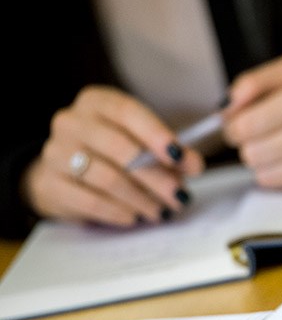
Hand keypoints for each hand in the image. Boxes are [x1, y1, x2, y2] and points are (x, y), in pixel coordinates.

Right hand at [24, 85, 204, 226]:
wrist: (64, 173)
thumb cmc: (113, 152)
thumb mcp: (143, 143)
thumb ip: (172, 151)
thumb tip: (194, 164)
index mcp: (97, 102)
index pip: (128, 112)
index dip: (156, 134)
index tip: (180, 157)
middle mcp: (72, 122)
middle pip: (120, 149)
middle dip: (156, 176)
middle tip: (179, 196)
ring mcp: (55, 152)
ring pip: (107, 178)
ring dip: (141, 199)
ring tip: (161, 211)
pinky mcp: (49, 184)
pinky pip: (89, 201)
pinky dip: (117, 212)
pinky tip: (134, 217)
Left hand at [224, 53, 281, 188]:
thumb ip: (255, 82)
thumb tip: (225, 110)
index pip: (243, 127)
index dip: (233, 125)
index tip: (239, 120)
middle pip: (250, 154)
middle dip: (248, 143)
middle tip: (261, 131)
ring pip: (263, 174)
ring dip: (263, 160)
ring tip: (280, 142)